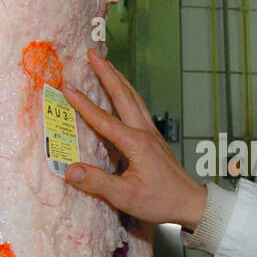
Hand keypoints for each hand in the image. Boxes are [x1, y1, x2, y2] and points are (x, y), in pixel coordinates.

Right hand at [63, 49, 207, 229]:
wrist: (189, 203)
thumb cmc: (159, 201)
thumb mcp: (125, 197)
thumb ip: (97, 183)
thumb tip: (69, 171)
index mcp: (135, 143)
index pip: (103, 119)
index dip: (83, 103)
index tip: (66, 87)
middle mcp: (144, 132)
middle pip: (123, 95)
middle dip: (107, 72)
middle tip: (91, 53)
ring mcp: (152, 133)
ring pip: (134, 98)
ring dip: (118, 78)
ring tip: (105, 64)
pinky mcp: (155, 138)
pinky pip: (139, 107)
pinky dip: (128, 93)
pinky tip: (124, 93)